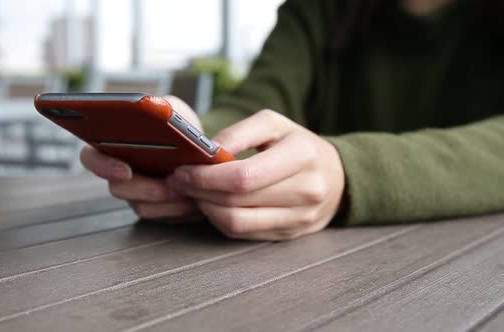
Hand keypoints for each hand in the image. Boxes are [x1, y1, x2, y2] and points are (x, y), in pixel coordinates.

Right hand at [80, 96, 202, 221]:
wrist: (204, 152)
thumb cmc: (181, 128)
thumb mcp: (173, 109)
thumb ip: (163, 107)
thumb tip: (158, 111)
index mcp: (113, 145)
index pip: (90, 157)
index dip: (102, 166)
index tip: (125, 170)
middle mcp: (120, 172)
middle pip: (117, 188)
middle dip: (145, 188)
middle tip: (169, 182)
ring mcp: (136, 194)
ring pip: (140, 205)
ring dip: (165, 198)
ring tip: (186, 189)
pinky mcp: (156, 209)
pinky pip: (160, 215)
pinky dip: (177, 208)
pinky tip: (193, 199)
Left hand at [167, 110, 345, 240]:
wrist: (337, 178)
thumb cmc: (299, 146)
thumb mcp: (274, 124)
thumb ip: (239, 132)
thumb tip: (206, 152)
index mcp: (302, 156)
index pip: (244, 177)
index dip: (206, 177)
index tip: (183, 171)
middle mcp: (306, 191)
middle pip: (237, 202)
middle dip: (200, 192)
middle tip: (180, 181)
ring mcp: (299, 218)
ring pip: (237, 224)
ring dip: (206, 209)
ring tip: (194, 193)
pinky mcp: (289, 235)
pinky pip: (244, 234)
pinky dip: (220, 220)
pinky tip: (212, 205)